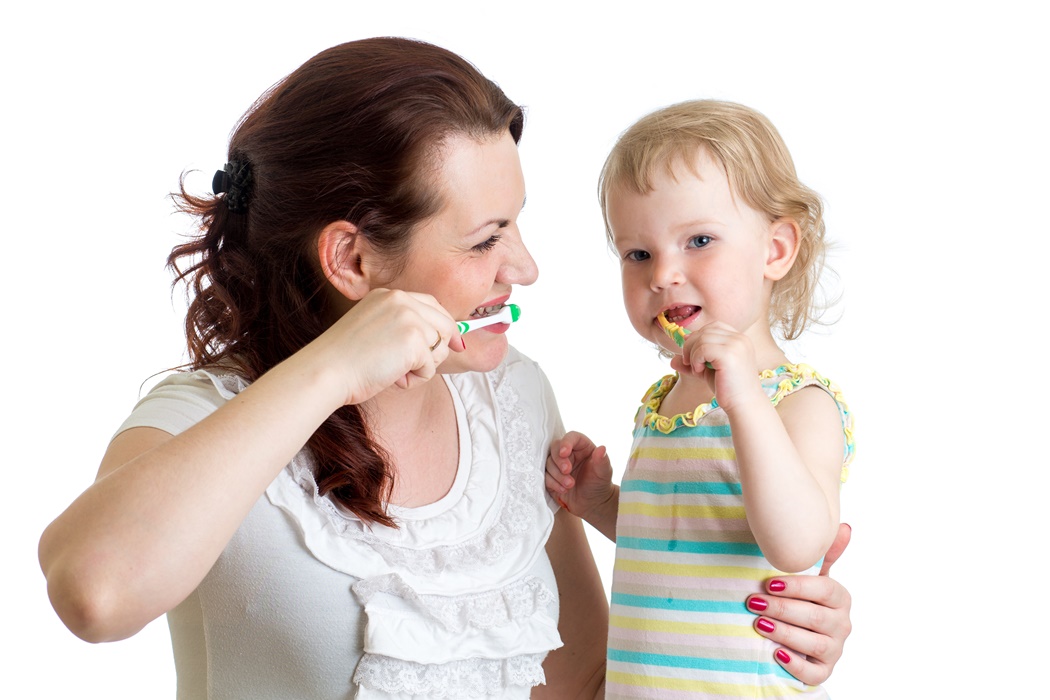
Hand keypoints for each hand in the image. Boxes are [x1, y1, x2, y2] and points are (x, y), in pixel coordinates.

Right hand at [302, 288, 465, 405]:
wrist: (326, 371)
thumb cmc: (346, 361)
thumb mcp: (376, 330)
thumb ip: (403, 327)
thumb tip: (446, 340)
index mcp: (388, 295)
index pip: (432, 305)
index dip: (446, 326)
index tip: (457, 343)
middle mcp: (401, 300)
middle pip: (445, 325)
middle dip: (437, 351)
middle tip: (413, 367)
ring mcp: (408, 317)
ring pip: (439, 348)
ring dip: (421, 367)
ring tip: (391, 370)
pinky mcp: (414, 339)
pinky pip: (431, 367)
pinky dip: (415, 379)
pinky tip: (391, 376)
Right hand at [545, 431, 614, 520]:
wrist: (592, 503)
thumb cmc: (599, 484)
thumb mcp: (604, 473)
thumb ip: (602, 460)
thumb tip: (602, 448)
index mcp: (582, 447)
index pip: (571, 437)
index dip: (566, 442)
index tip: (564, 452)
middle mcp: (569, 453)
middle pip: (555, 448)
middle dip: (559, 460)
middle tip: (567, 471)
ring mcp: (558, 465)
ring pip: (549, 463)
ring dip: (557, 475)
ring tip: (570, 485)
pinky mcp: (551, 477)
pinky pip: (545, 476)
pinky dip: (553, 483)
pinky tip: (563, 490)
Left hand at [671, 321, 763, 410]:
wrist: (743, 405)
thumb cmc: (728, 389)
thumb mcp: (707, 371)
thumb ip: (693, 362)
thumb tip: (672, 360)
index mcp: (739, 339)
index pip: (713, 326)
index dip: (698, 337)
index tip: (692, 354)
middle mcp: (740, 339)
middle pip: (705, 331)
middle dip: (690, 346)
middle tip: (689, 363)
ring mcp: (736, 345)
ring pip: (701, 338)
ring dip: (692, 354)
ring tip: (696, 369)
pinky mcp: (729, 355)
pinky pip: (703, 348)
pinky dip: (695, 359)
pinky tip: (699, 371)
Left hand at [747, 523, 852, 684]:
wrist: (803, 635)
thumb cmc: (804, 600)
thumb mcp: (812, 577)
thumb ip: (824, 554)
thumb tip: (844, 527)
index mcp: (839, 597)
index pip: (823, 590)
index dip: (797, 587)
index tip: (769, 584)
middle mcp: (842, 624)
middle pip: (815, 617)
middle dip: (782, 609)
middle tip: (753, 602)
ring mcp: (835, 649)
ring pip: (814, 644)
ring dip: (784, 633)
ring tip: (759, 624)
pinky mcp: (824, 670)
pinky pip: (814, 673)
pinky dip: (795, 665)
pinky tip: (775, 654)